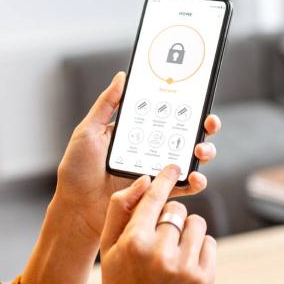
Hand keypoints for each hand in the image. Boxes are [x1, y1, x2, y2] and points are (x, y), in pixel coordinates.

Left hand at [55, 71, 220, 237]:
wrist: (75, 207)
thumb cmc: (77, 169)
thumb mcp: (88, 130)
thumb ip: (106, 104)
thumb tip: (122, 76)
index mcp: (137, 132)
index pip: (167, 114)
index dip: (186, 105)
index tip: (198, 97)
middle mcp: (151, 149)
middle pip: (186, 134)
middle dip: (204, 127)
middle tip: (209, 123)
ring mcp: (157, 172)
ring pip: (190, 159)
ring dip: (204, 152)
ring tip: (201, 151)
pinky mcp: (159, 194)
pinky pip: (183, 188)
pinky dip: (195, 183)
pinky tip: (196, 178)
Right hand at [100, 166, 215, 283]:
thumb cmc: (120, 282)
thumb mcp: (107, 246)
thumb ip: (120, 209)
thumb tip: (144, 180)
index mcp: (135, 243)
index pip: (155, 198)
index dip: (165, 178)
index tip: (174, 165)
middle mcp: (161, 254)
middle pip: (176, 209)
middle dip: (169, 216)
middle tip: (159, 235)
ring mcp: (186, 268)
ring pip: (196, 223)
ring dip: (186, 230)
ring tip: (172, 248)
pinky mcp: (204, 279)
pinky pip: (210, 242)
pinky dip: (199, 247)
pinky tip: (183, 261)